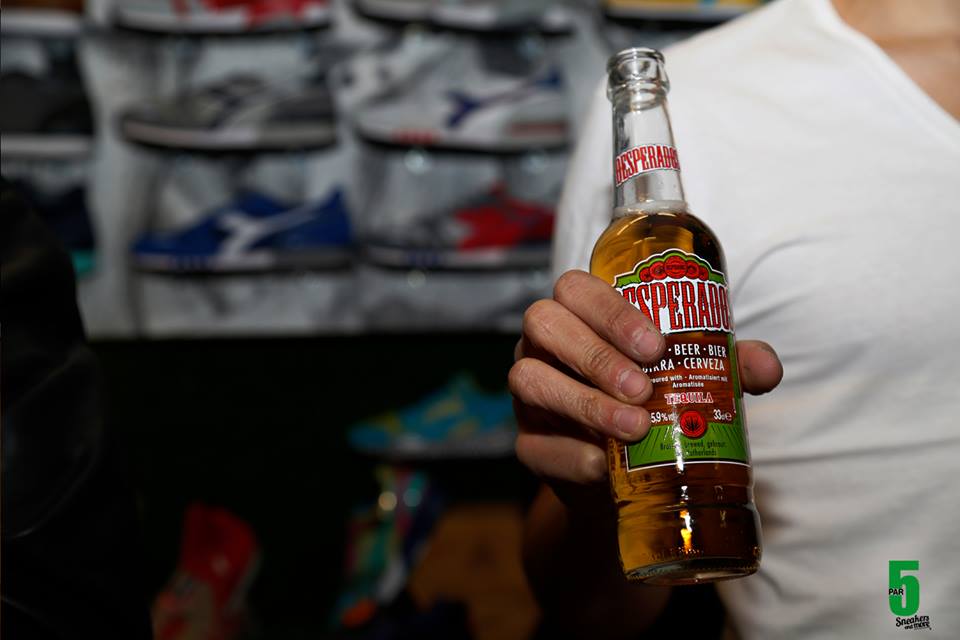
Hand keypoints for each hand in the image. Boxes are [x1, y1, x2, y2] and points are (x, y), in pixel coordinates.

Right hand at [509, 270, 782, 491]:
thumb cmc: (660, 403)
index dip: (609, 310)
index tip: (655, 344)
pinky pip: (533, 443)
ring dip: (583, 402)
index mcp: (582, 314)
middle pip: (544, 323)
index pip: (576, 289)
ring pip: (528, 378)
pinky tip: (604, 464)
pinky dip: (570, 454)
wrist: (632, 474)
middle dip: (595, 354)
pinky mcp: (528, 444)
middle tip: (643, 388)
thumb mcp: (694, 378)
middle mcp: (546, 345)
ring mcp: (530, 394)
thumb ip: (727, 366)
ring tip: (633, 427)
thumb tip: (765, 366)